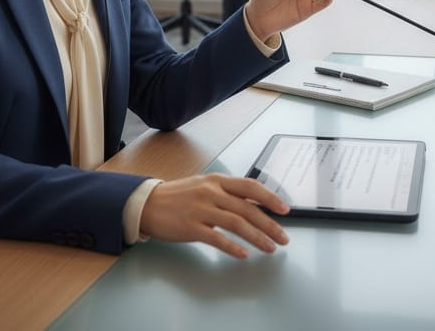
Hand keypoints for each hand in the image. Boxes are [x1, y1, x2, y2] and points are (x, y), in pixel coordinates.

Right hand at [139, 174, 290, 258]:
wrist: (149, 203)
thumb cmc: (180, 196)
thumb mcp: (206, 186)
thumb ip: (228, 193)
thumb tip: (255, 202)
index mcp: (217, 180)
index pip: (250, 186)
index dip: (270, 198)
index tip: (285, 210)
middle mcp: (211, 192)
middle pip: (247, 208)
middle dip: (269, 224)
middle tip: (283, 237)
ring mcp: (201, 209)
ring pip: (236, 223)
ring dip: (257, 237)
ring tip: (270, 248)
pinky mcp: (191, 227)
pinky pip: (216, 238)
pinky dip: (232, 247)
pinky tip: (244, 254)